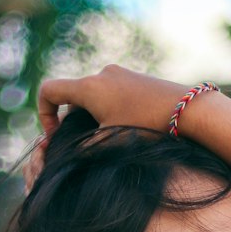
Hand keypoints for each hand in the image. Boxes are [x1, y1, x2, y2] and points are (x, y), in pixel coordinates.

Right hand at [37, 64, 191, 137]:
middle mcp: (100, 75)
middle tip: (88, 145)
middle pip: (72, 97)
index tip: (56, 136)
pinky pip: (110, 93)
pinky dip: (109, 111)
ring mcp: (117, 74)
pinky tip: (128, 128)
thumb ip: (85, 148)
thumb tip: (69, 157)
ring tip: (112, 139)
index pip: (48, 91)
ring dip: (93, 118)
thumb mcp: (111, 143)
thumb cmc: (147, 127)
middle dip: (73, 122)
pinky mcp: (133, 78)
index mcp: (88, 88)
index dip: (44, 114)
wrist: (186, 109)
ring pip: (92, 97)